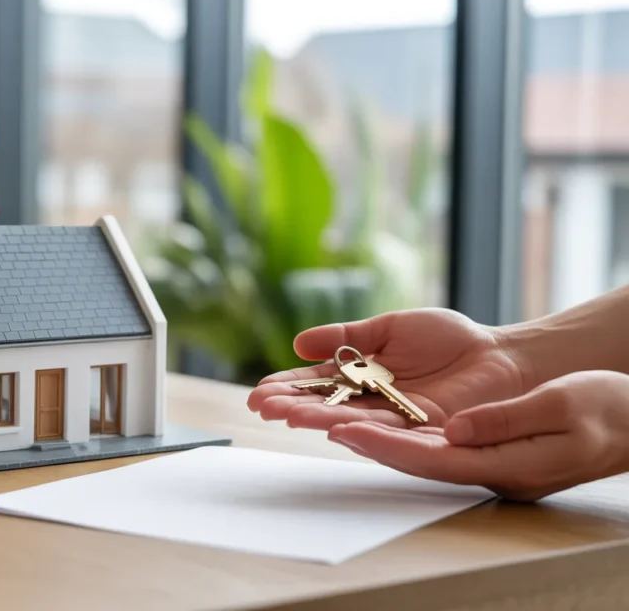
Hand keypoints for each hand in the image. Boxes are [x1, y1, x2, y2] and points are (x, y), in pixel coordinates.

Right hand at [247, 308, 528, 429]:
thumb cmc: (449, 339)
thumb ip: (347, 336)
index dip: (288, 388)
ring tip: (289, 416)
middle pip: (325, 406)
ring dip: (317, 419)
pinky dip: (360, 431)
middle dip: (293, 406)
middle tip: (262, 407)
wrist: (500, 354)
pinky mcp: (422, 432)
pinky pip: (388, 432)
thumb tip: (299, 342)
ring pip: (350, 421)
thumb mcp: (389, 327)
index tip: (260, 392)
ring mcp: (395, 419)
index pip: (316, 385)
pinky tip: (334, 428)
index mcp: (360, 376)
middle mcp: (371, 402)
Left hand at [326, 371, 628, 500]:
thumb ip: (509, 421)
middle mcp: (485, 469)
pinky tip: (362, 412)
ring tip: (316, 414)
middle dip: (357, 439)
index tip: (341, 431)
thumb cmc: (608, 409)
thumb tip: (456, 431)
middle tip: (310, 420)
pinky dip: (391, 426)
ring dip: (364, 432)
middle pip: (408, 456)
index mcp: (507, 468)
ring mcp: (482, 458)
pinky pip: (426, 436)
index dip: (384, 447)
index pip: (433, 460)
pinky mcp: (480, 443)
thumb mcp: (566, 406)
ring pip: (411, 446)